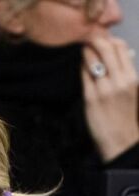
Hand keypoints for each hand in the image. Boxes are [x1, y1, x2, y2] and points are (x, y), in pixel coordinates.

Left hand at [81, 34, 138, 162]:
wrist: (120, 140)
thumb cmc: (125, 115)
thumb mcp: (132, 90)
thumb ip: (125, 73)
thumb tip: (118, 56)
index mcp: (132, 78)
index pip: (121, 49)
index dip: (110, 40)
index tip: (102, 38)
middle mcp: (120, 81)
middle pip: (107, 49)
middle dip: (95, 40)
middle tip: (87, 38)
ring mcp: (105, 89)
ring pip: (93, 60)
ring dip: (86, 52)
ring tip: (83, 50)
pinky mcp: (91, 98)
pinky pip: (84, 76)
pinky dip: (82, 67)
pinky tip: (81, 66)